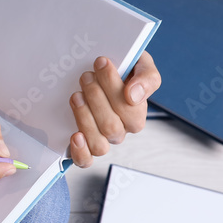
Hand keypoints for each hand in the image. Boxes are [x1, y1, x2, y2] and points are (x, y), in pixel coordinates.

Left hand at [68, 52, 161, 167]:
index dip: (112, 86)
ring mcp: (103, 139)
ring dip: (85, 118)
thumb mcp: (141, 65)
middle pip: (111, 126)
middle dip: (96, 97)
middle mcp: (121, 130)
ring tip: (77, 96)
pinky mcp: (84, 145)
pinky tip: (75, 136)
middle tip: (86, 76)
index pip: (129, 109)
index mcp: (137, 114)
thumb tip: (133, 96)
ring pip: (99, 143)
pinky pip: (85, 160)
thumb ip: (146, 78)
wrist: (101, 71)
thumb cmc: (124, 69)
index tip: (101, 62)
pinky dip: (81, 152)